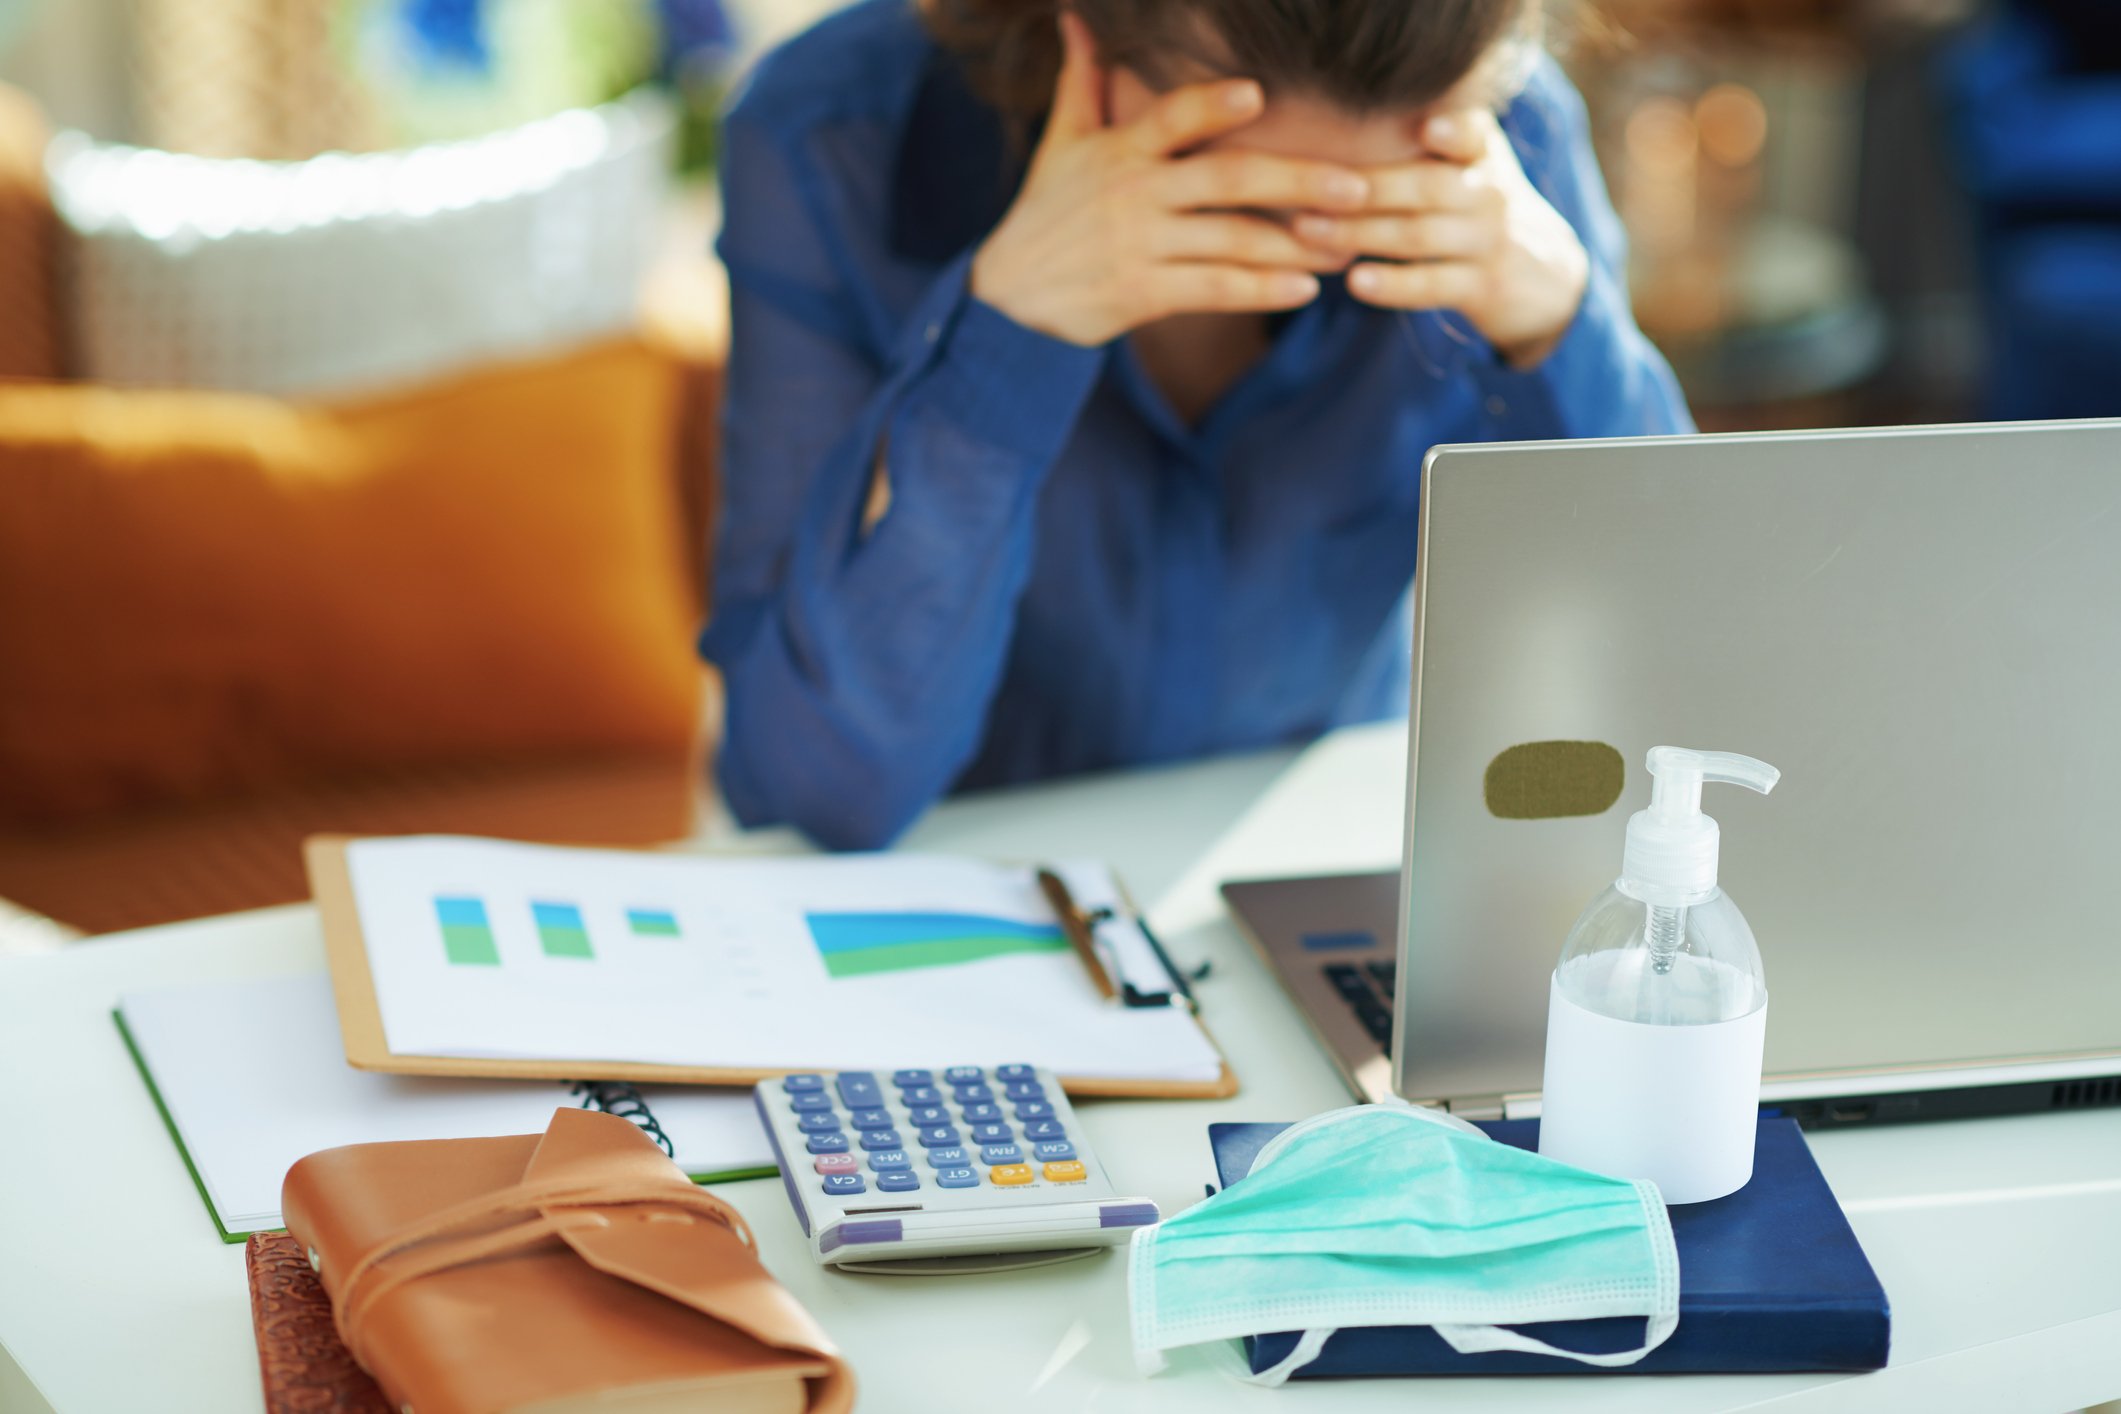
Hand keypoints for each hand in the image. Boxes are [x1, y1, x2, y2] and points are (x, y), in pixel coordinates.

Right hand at [970, 12, 1370, 347]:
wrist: (1007, 296)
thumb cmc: (1045, 212)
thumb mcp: (1060, 143)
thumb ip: (1081, 81)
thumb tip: (1076, 19)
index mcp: (1121, 151)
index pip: (1171, 119)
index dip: (1211, 105)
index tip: (1259, 95)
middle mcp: (1134, 194)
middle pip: (1226, 181)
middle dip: (1297, 182)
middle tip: (1357, 186)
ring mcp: (1139, 246)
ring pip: (1231, 241)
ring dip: (1295, 245)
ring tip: (1346, 245)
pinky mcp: (1142, 294)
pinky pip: (1213, 291)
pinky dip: (1260, 291)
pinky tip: (1303, 290)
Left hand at [1295, 110, 1589, 366]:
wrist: (1543, 274)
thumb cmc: (1480, 207)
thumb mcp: (1473, 163)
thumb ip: (1432, 137)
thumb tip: (1344, 115)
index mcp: (1481, 154)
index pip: (1471, 135)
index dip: (1454, 132)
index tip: (1426, 128)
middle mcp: (1489, 193)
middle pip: (1426, 187)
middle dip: (1365, 188)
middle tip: (1306, 189)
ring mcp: (1488, 241)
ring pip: (1419, 236)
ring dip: (1360, 233)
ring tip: (1308, 230)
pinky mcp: (1482, 287)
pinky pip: (1432, 284)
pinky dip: (1393, 284)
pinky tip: (1354, 282)